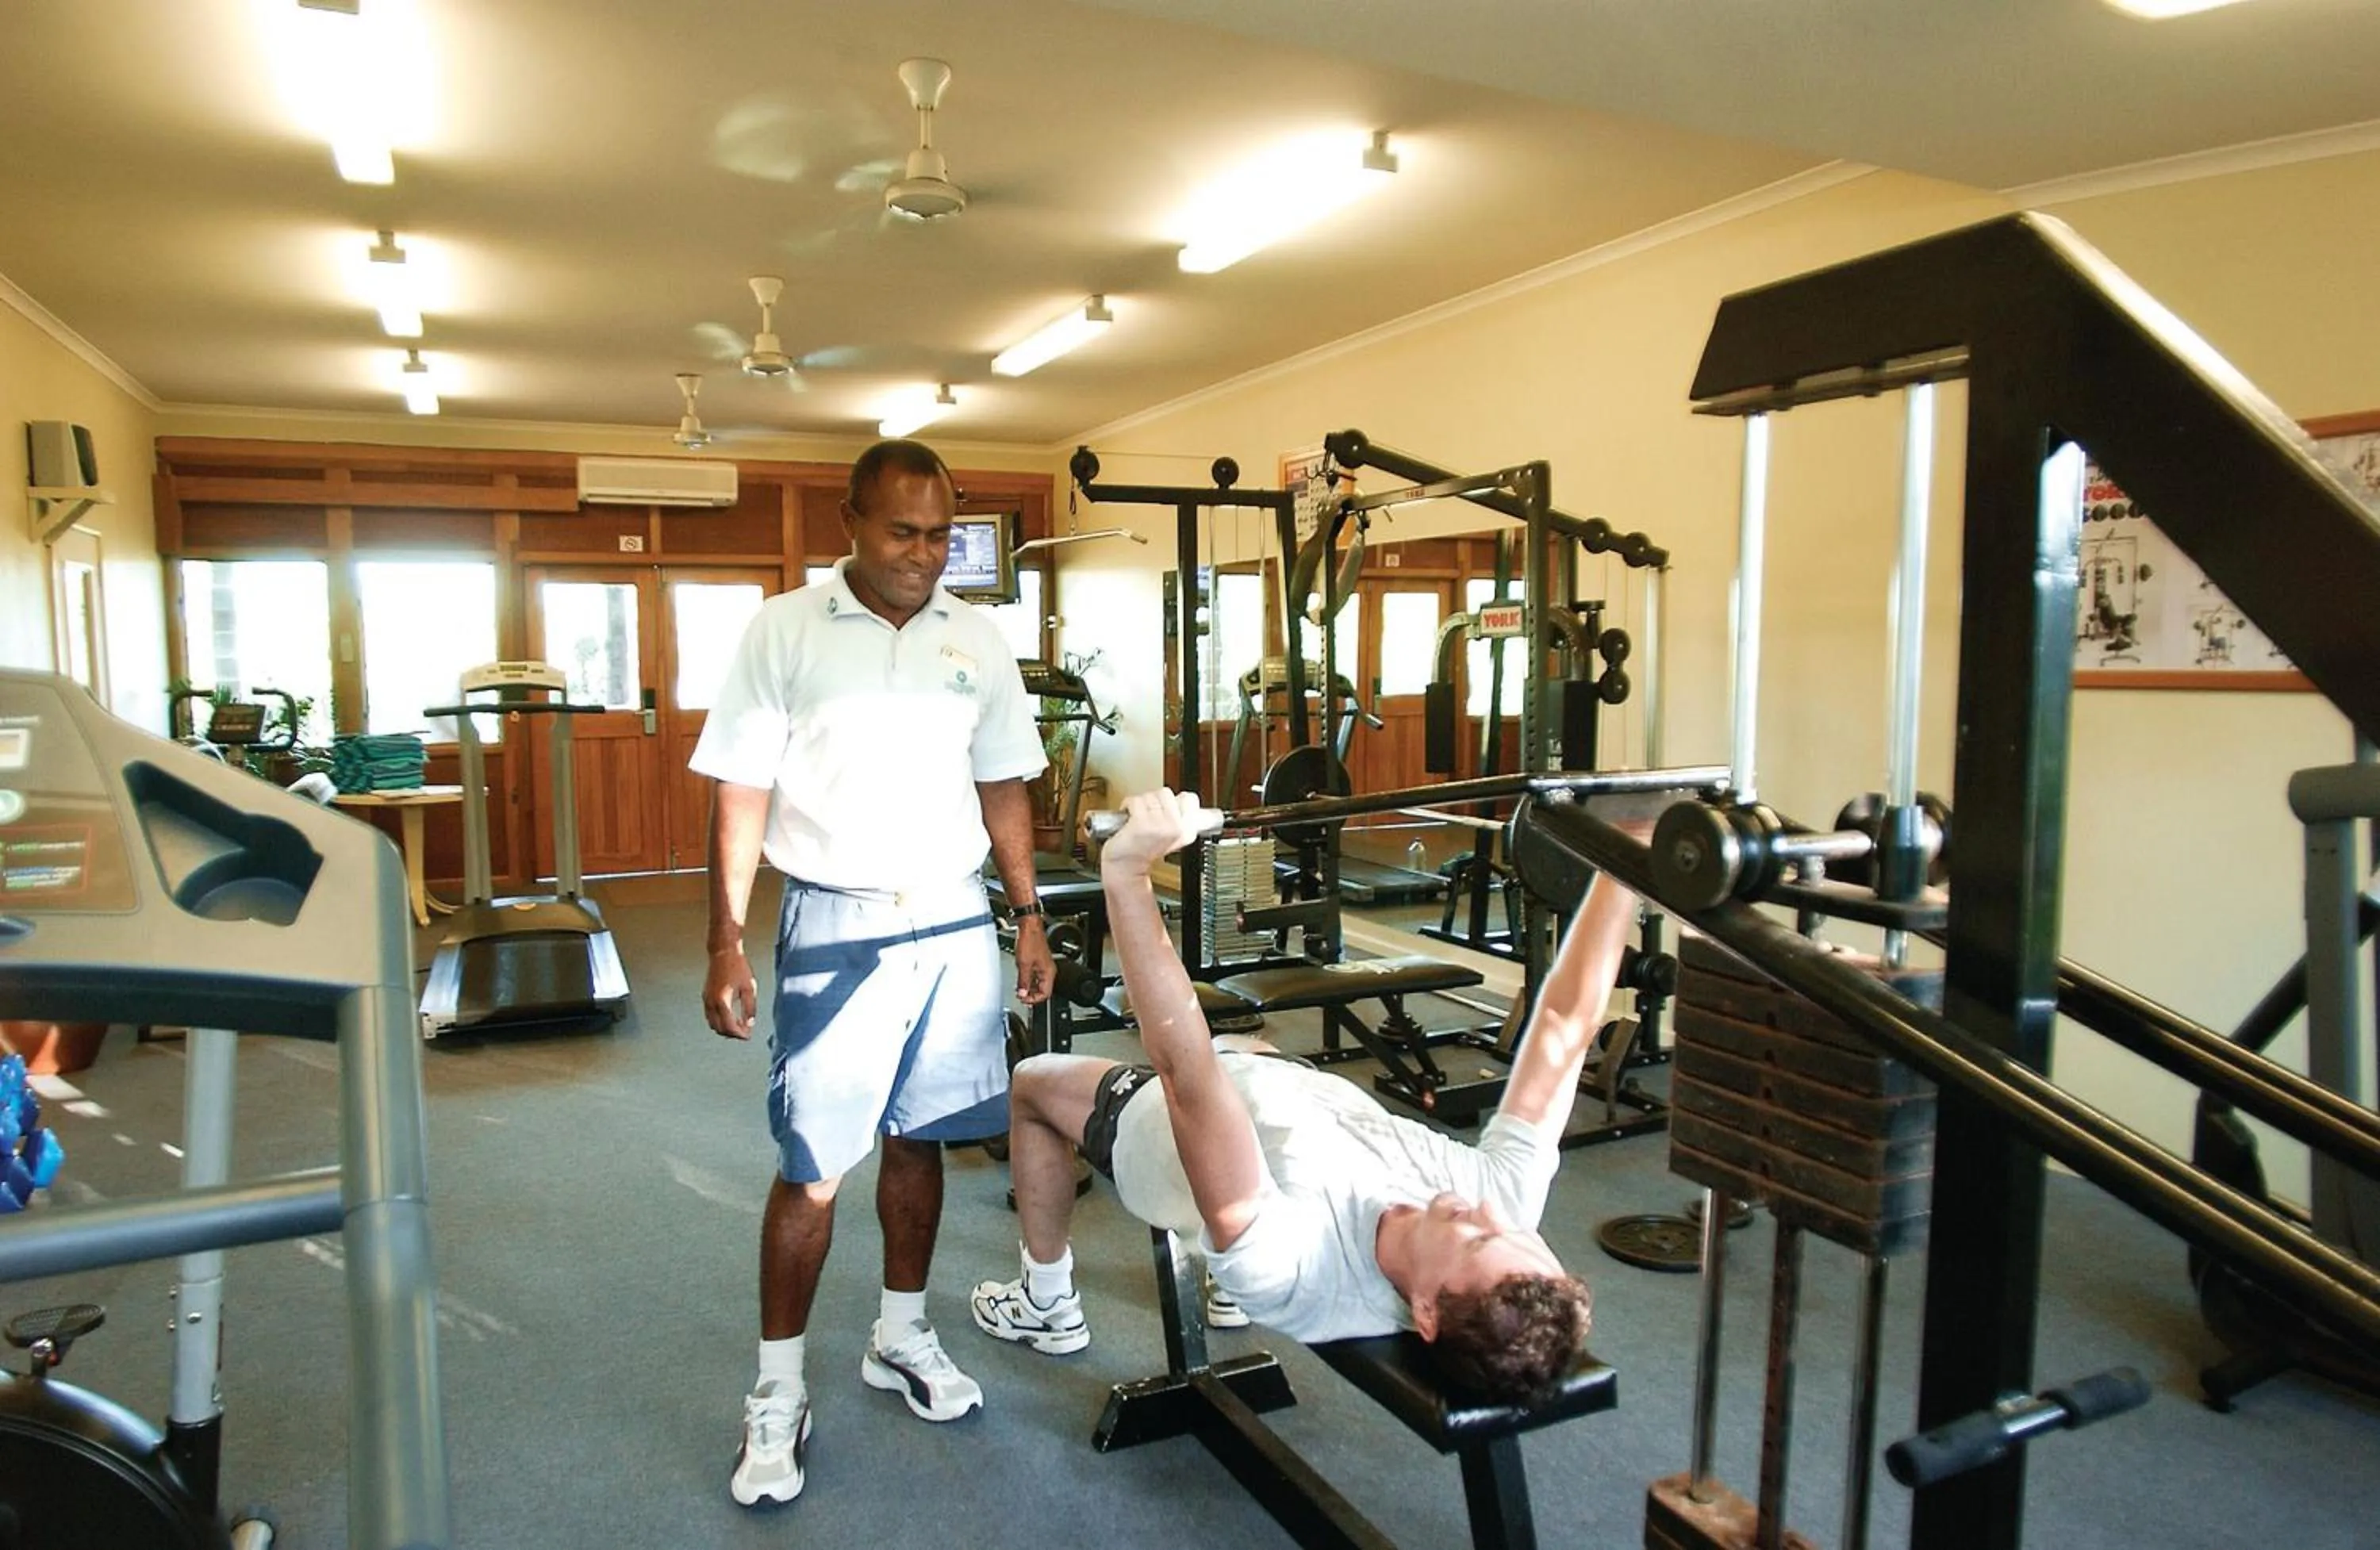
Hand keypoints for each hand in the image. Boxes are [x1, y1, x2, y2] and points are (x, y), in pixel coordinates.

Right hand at [703, 944, 757, 1039]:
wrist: (723, 953)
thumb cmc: (737, 967)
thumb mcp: (749, 988)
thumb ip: (750, 1008)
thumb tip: (750, 1023)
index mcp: (722, 1001)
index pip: (729, 1027)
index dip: (739, 1034)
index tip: (748, 1036)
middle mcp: (711, 1003)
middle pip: (719, 1028)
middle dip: (732, 1034)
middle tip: (744, 1032)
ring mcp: (706, 1000)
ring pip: (713, 1024)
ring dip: (725, 1029)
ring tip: (739, 1026)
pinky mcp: (706, 997)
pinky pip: (710, 1016)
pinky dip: (719, 1021)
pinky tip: (730, 1018)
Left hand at [1012, 917, 1053, 1004]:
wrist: (1029, 926)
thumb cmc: (1029, 941)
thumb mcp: (1023, 965)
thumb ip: (1023, 982)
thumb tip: (1022, 994)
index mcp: (1048, 972)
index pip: (1045, 994)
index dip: (1034, 1000)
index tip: (1023, 1000)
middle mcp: (1048, 970)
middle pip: (1042, 990)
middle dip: (1031, 995)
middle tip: (1020, 996)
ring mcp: (1043, 966)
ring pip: (1038, 983)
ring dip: (1028, 988)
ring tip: (1018, 989)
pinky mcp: (1037, 961)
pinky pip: (1034, 976)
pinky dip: (1028, 980)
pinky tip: (1020, 980)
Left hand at [1099, 788, 1217, 877]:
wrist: (1126, 864)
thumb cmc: (1145, 849)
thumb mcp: (1173, 838)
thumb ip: (1185, 821)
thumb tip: (1195, 806)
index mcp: (1187, 831)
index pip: (1190, 800)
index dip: (1175, 800)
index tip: (1167, 810)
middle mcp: (1175, 828)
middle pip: (1166, 793)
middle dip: (1154, 801)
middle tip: (1149, 815)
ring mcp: (1159, 825)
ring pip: (1150, 796)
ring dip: (1140, 804)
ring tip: (1138, 817)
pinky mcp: (1141, 823)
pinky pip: (1135, 801)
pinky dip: (1127, 805)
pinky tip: (1129, 816)